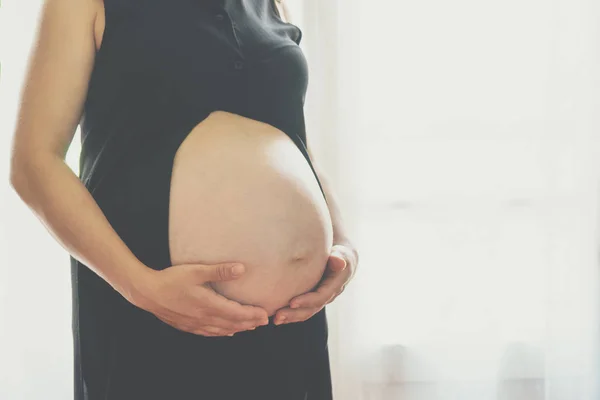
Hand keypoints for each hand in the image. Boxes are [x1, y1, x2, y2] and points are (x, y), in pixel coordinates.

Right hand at [132, 262, 269, 336]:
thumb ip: (220, 271)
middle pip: (232, 323)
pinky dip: (221, 333)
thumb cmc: (171, 279)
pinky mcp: (187, 325)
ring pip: (221, 330)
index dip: (252, 315)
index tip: (265, 314)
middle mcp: (204, 318)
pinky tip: (226, 332)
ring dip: (237, 328)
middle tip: (264, 321)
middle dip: (249, 323)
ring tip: (250, 327)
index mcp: (208, 305)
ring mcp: (195, 324)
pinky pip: (209, 332)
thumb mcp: (196, 271)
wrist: (147, 292)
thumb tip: (242, 269)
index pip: (236, 313)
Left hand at [273, 243, 357, 324]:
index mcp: (336, 285)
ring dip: (291, 316)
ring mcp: (321, 298)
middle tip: (278, 315)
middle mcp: (329, 295)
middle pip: (312, 308)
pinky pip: (302, 309)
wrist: (341, 257)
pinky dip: (290, 313)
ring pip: (306, 311)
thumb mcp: (341, 252)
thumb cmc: (338, 251)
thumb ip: (339, 257)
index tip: (291, 303)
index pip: (321, 296)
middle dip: (295, 313)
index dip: (307, 300)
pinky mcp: (312, 298)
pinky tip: (276, 316)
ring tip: (275, 319)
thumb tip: (339, 261)